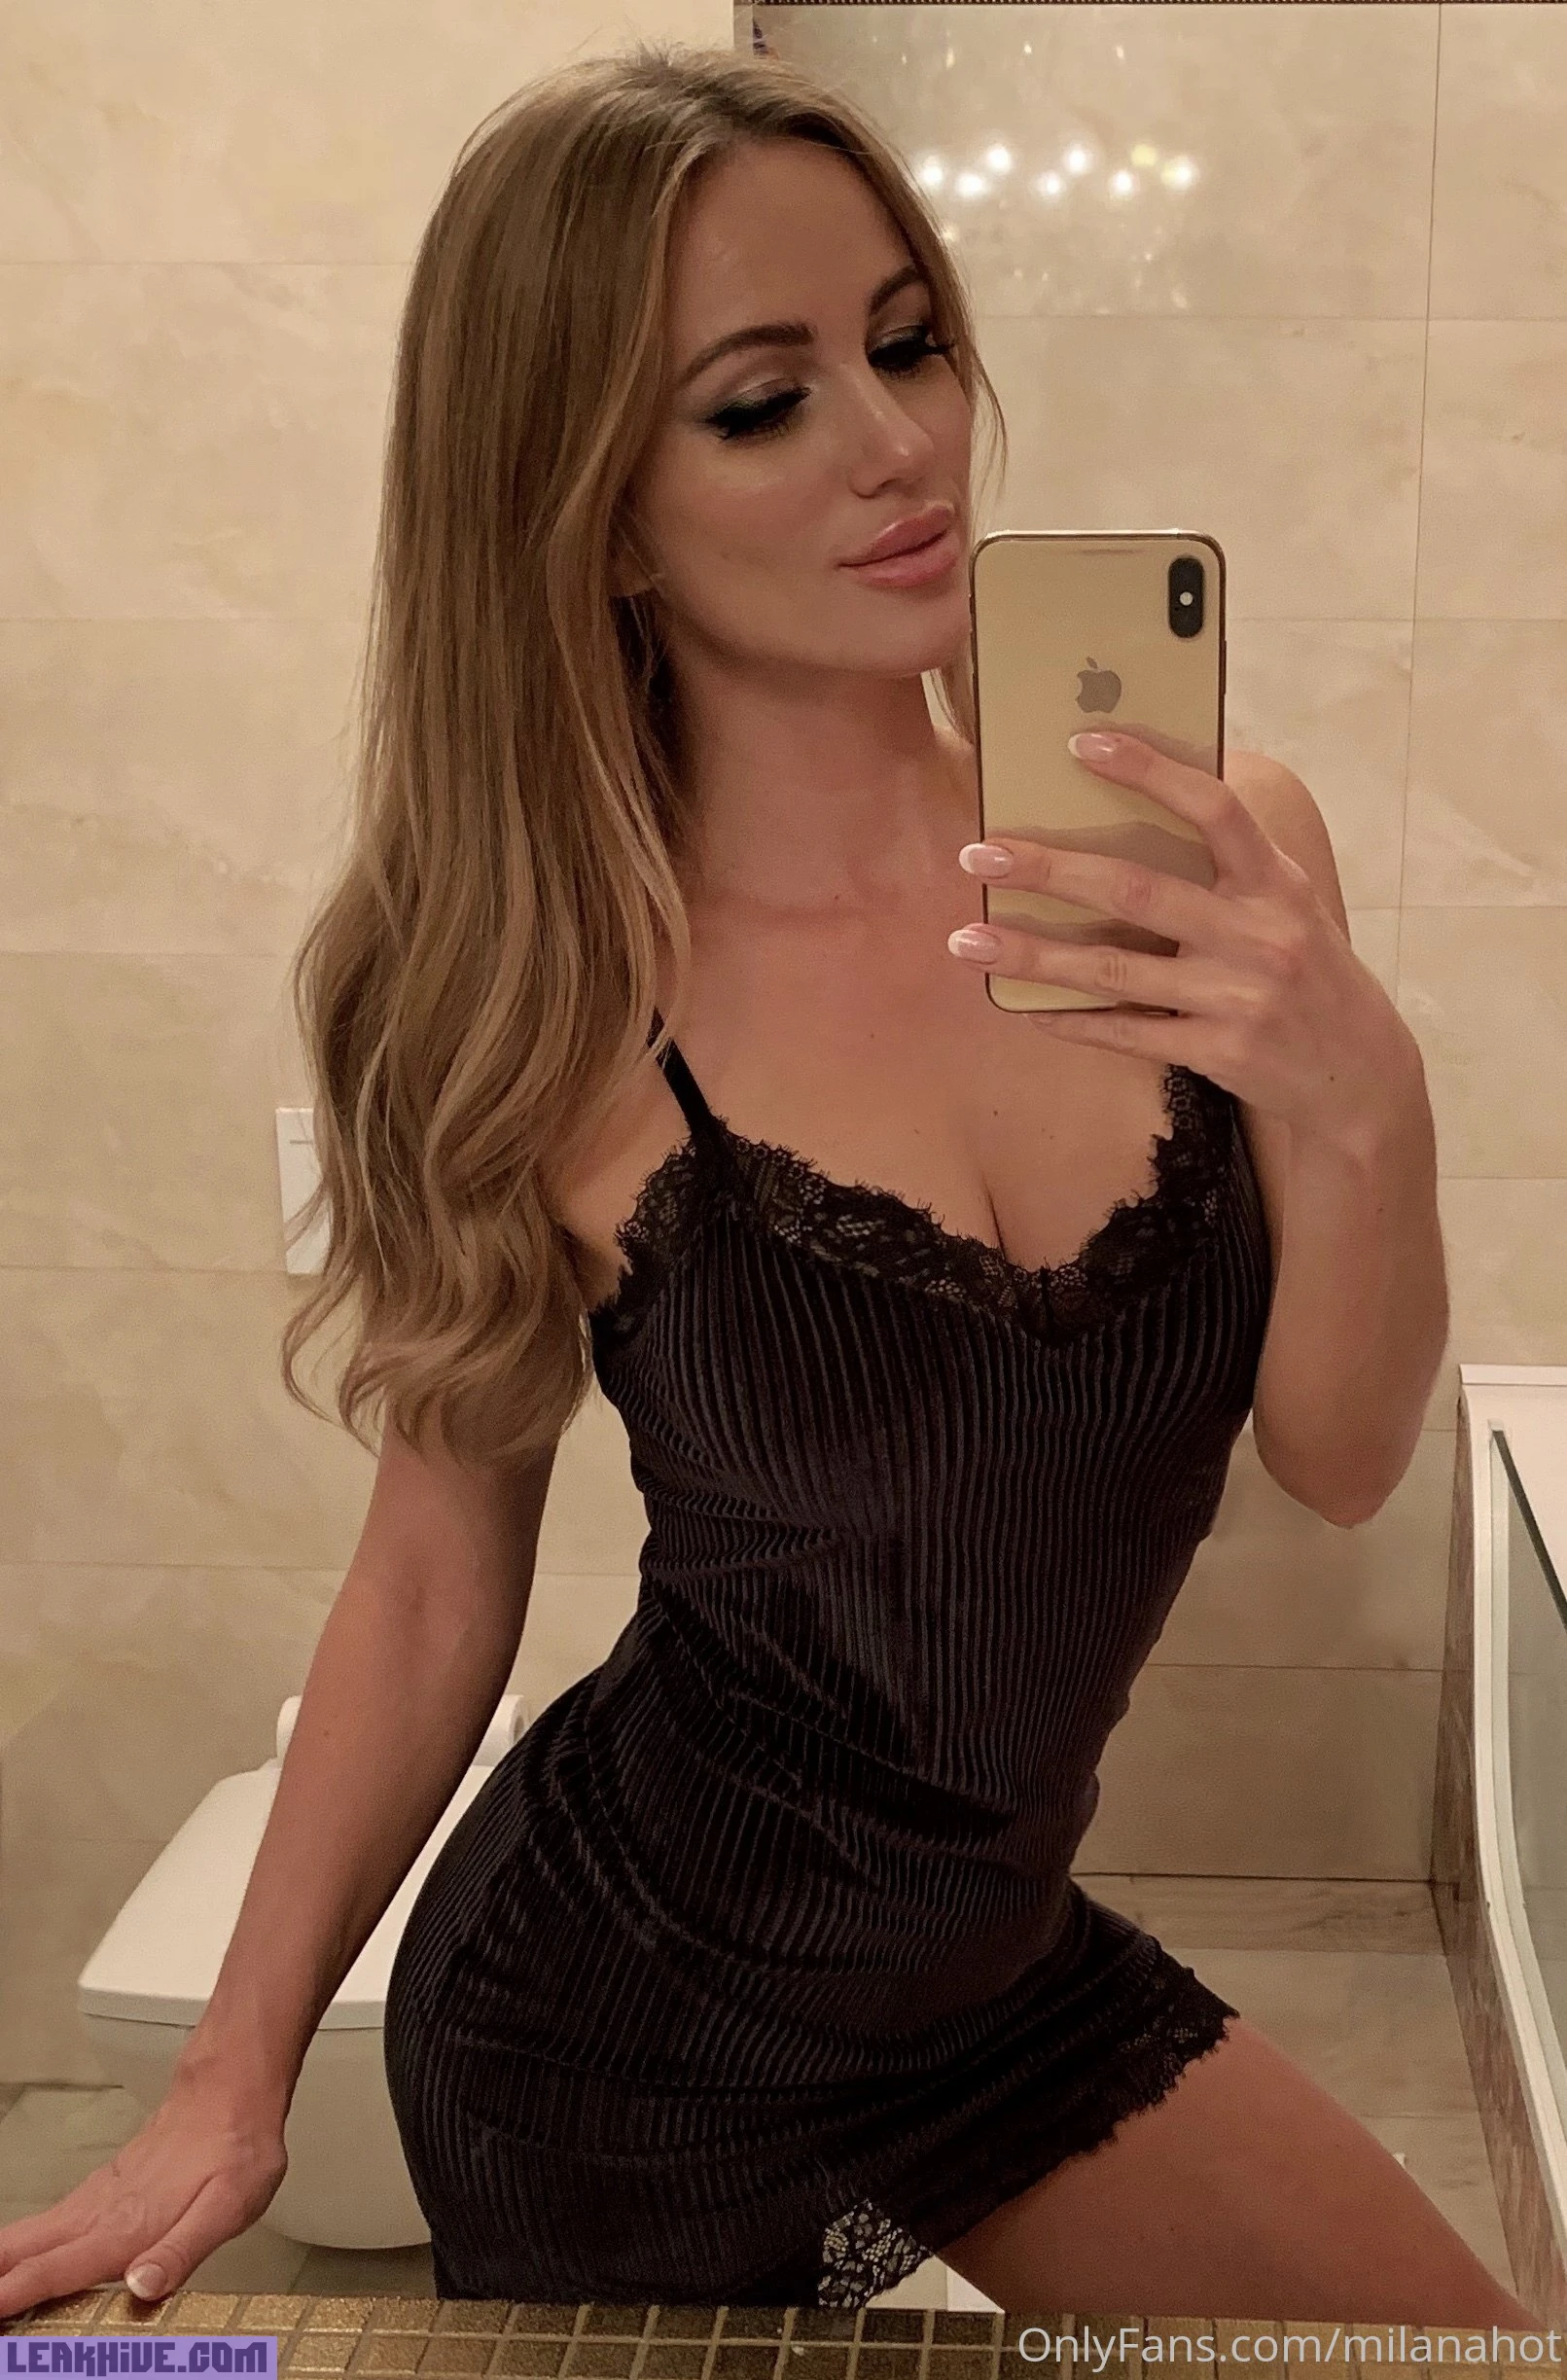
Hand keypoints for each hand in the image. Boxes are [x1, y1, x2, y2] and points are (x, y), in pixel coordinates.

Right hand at [0, 2068, 288, 2318]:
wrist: (230, 2090)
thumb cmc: (234, 2149)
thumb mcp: (227, 2207)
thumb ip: (181, 2251)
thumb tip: (140, 2287)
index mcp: (125, 2229)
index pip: (54, 2270)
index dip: (12, 2295)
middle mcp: (101, 2214)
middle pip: (25, 2249)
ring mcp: (99, 2198)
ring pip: (31, 2234)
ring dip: (3, 2263)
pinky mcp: (104, 2188)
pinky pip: (50, 2222)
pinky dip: (19, 2244)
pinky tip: (15, 2256)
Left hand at [947, 727, 1415, 1147]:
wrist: (1360, 1073)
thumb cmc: (1305, 971)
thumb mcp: (1286, 905)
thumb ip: (1227, 864)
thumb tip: (1133, 805)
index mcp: (1274, 881)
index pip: (1213, 806)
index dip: (1149, 770)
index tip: (1081, 742)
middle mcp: (1259, 933)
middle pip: (1137, 891)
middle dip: (1049, 870)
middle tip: (980, 854)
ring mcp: (1239, 997)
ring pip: (1115, 971)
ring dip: (1034, 957)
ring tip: (967, 943)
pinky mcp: (1221, 1053)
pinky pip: (1127, 1033)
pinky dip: (1071, 1021)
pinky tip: (1023, 1008)